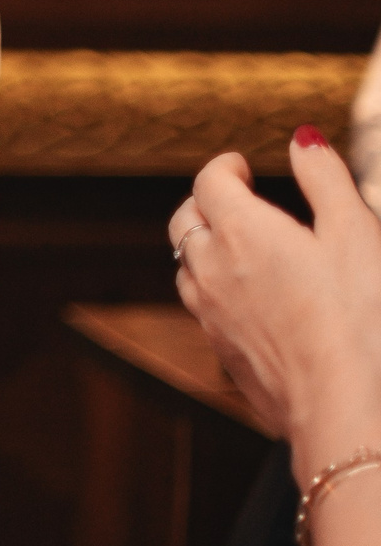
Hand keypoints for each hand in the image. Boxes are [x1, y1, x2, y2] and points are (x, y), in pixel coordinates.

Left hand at [173, 132, 380, 468]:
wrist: (347, 408)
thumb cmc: (361, 319)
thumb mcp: (356, 233)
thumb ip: (325, 178)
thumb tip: (303, 138)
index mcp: (240, 230)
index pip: (210, 181)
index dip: (225, 167)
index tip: (242, 165)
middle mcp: (210, 269)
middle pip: (185, 220)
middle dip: (204, 202)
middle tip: (231, 198)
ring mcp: (210, 314)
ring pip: (186, 266)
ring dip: (202, 246)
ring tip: (234, 244)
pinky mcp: (222, 353)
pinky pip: (201, 307)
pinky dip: (212, 288)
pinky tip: (244, 299)